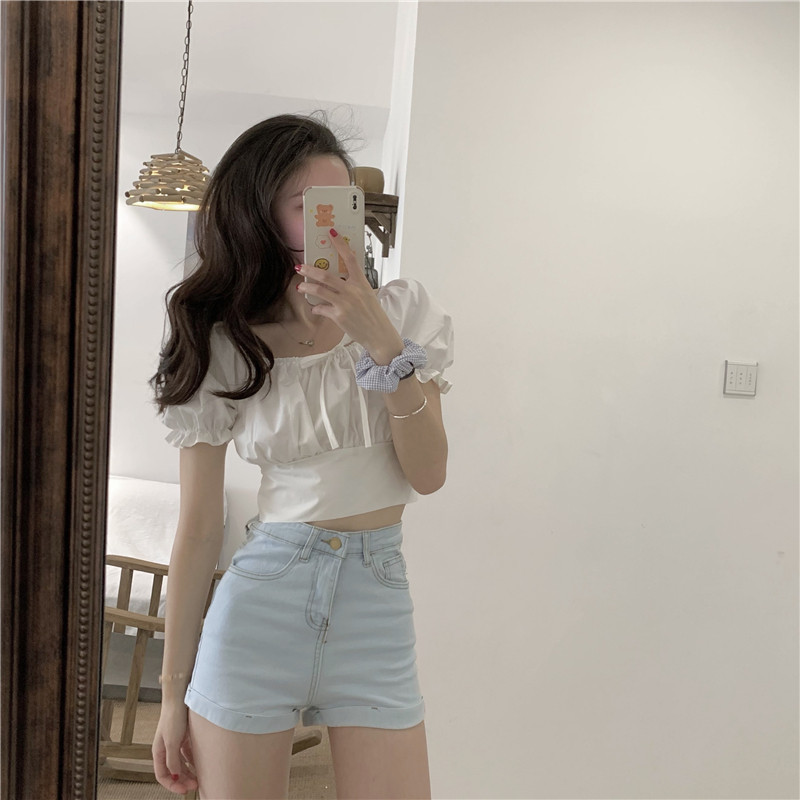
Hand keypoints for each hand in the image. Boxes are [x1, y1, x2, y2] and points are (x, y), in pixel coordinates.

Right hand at [152, 704, 198, 794]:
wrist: (180, 697)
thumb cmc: (172, 717)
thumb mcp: (172, 742)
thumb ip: (172, 760)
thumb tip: (175, 776)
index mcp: (158, 751)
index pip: (162, 775)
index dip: (172, 785)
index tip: (184, 790)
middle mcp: (166, 749)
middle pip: (173, 771)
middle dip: (183, 780)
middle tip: (194, 785)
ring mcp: (175, 742)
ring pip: (181, 763)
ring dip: (189, 772)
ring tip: (199, 777)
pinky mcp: (184, 736)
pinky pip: (188, 753)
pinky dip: (193, 760)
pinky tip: (201, 764)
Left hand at [296, 229, 403, 362]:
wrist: (379, 335)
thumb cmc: (373, 315)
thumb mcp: (368, 295)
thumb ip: (354, 286)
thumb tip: (335, 281)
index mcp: (362, 282)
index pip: (350, 258)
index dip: (340, 244)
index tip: (332, 233)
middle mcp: (352, 290)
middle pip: (326, 275)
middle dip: (309, 269)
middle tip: (299, 266)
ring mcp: (345, 303)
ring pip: (319, 290)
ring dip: (306, 287)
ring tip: (300, 286)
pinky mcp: (339, 316)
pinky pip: (321, 308)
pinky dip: (316, 308)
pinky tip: (315, 308)